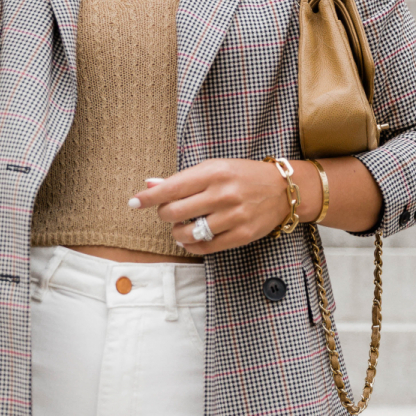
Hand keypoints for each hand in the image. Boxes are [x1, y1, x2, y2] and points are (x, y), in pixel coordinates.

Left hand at [128, 159, 300, 254]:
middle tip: (168, 212)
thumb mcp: (214, 168)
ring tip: (181, 227)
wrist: (282, 189)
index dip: (149, 198)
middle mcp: (222, 194)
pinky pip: (206, 247)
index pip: (172, 188)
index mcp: (213, 172)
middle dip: (164, 214)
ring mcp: (233, 216)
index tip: (133, 203)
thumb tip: (150, 185)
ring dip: (177, 232)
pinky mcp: (241, 235)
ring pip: (188, 233)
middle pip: (175, 212)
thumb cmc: (242, 176)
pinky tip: (191, 239)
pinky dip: (192, 245)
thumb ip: (182, 179)